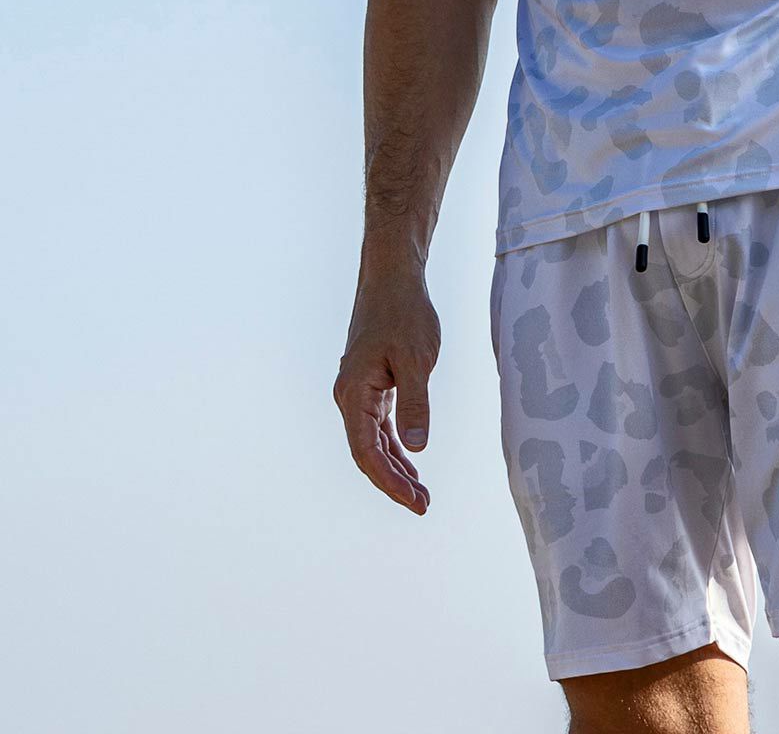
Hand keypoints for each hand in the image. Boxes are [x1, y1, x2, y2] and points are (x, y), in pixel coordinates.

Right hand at [332, 269, 439, 513]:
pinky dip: (395, 446)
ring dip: (396, 468)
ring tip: (420, 494)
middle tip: (423, 505)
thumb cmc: (404, 313)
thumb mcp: (417, 358)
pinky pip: (380, 426)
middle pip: (368, 453)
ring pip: (373, 442)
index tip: (414, 501)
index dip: (389, 481)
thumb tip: (417, 446)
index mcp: (353, 393)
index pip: (366, 451)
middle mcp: (350, 397)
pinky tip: (412, 462)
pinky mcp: (372, 385)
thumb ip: (416, 402)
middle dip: (394, 482)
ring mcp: (359, 392)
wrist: (393, 278)